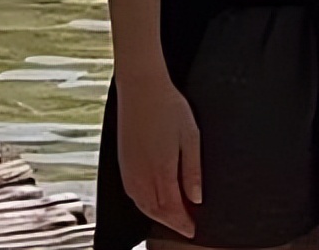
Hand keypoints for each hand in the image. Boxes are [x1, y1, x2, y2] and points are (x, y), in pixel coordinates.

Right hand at [116, 74, 201, 236]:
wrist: (141, 88)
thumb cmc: (169, 108)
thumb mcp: (191, 136)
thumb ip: (192, 170)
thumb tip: (196, 199)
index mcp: (161, 171)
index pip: (172, 210)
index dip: (183, 223)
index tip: (194, 230)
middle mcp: (141, 176)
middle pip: (156, 212)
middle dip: (173, 222)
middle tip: (187, 226)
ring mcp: (129, 171)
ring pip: (143, 206)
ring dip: (158, 216)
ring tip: (174, 217)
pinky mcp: (122, 164)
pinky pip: (133, 195)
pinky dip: (144, 205)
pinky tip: (153, 202)